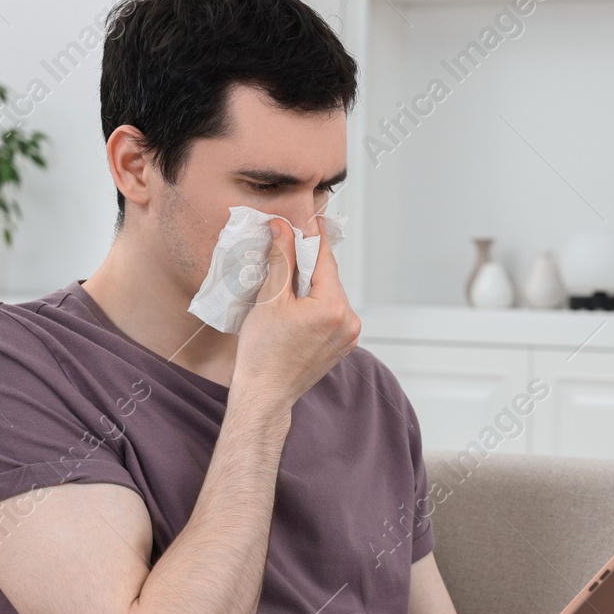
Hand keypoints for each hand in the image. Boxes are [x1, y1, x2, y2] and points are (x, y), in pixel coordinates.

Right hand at [232, 217, 359, 408]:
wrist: (266, 394)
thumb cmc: (262, 352)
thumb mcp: (270, 299)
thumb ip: (281, 259)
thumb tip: (282, 227)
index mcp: (333, 307)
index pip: (325, 259)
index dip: (312, 237)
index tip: (306, 219)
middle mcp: (349, 321)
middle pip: (329, 277)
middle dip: (308, 263)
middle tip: (287, 248)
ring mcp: (350, 335)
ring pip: (331, 295)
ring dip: (312, 284)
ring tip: (287, 283)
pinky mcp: (344, 345)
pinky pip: (332, 313)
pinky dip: (316, 303)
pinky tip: (296, 305)